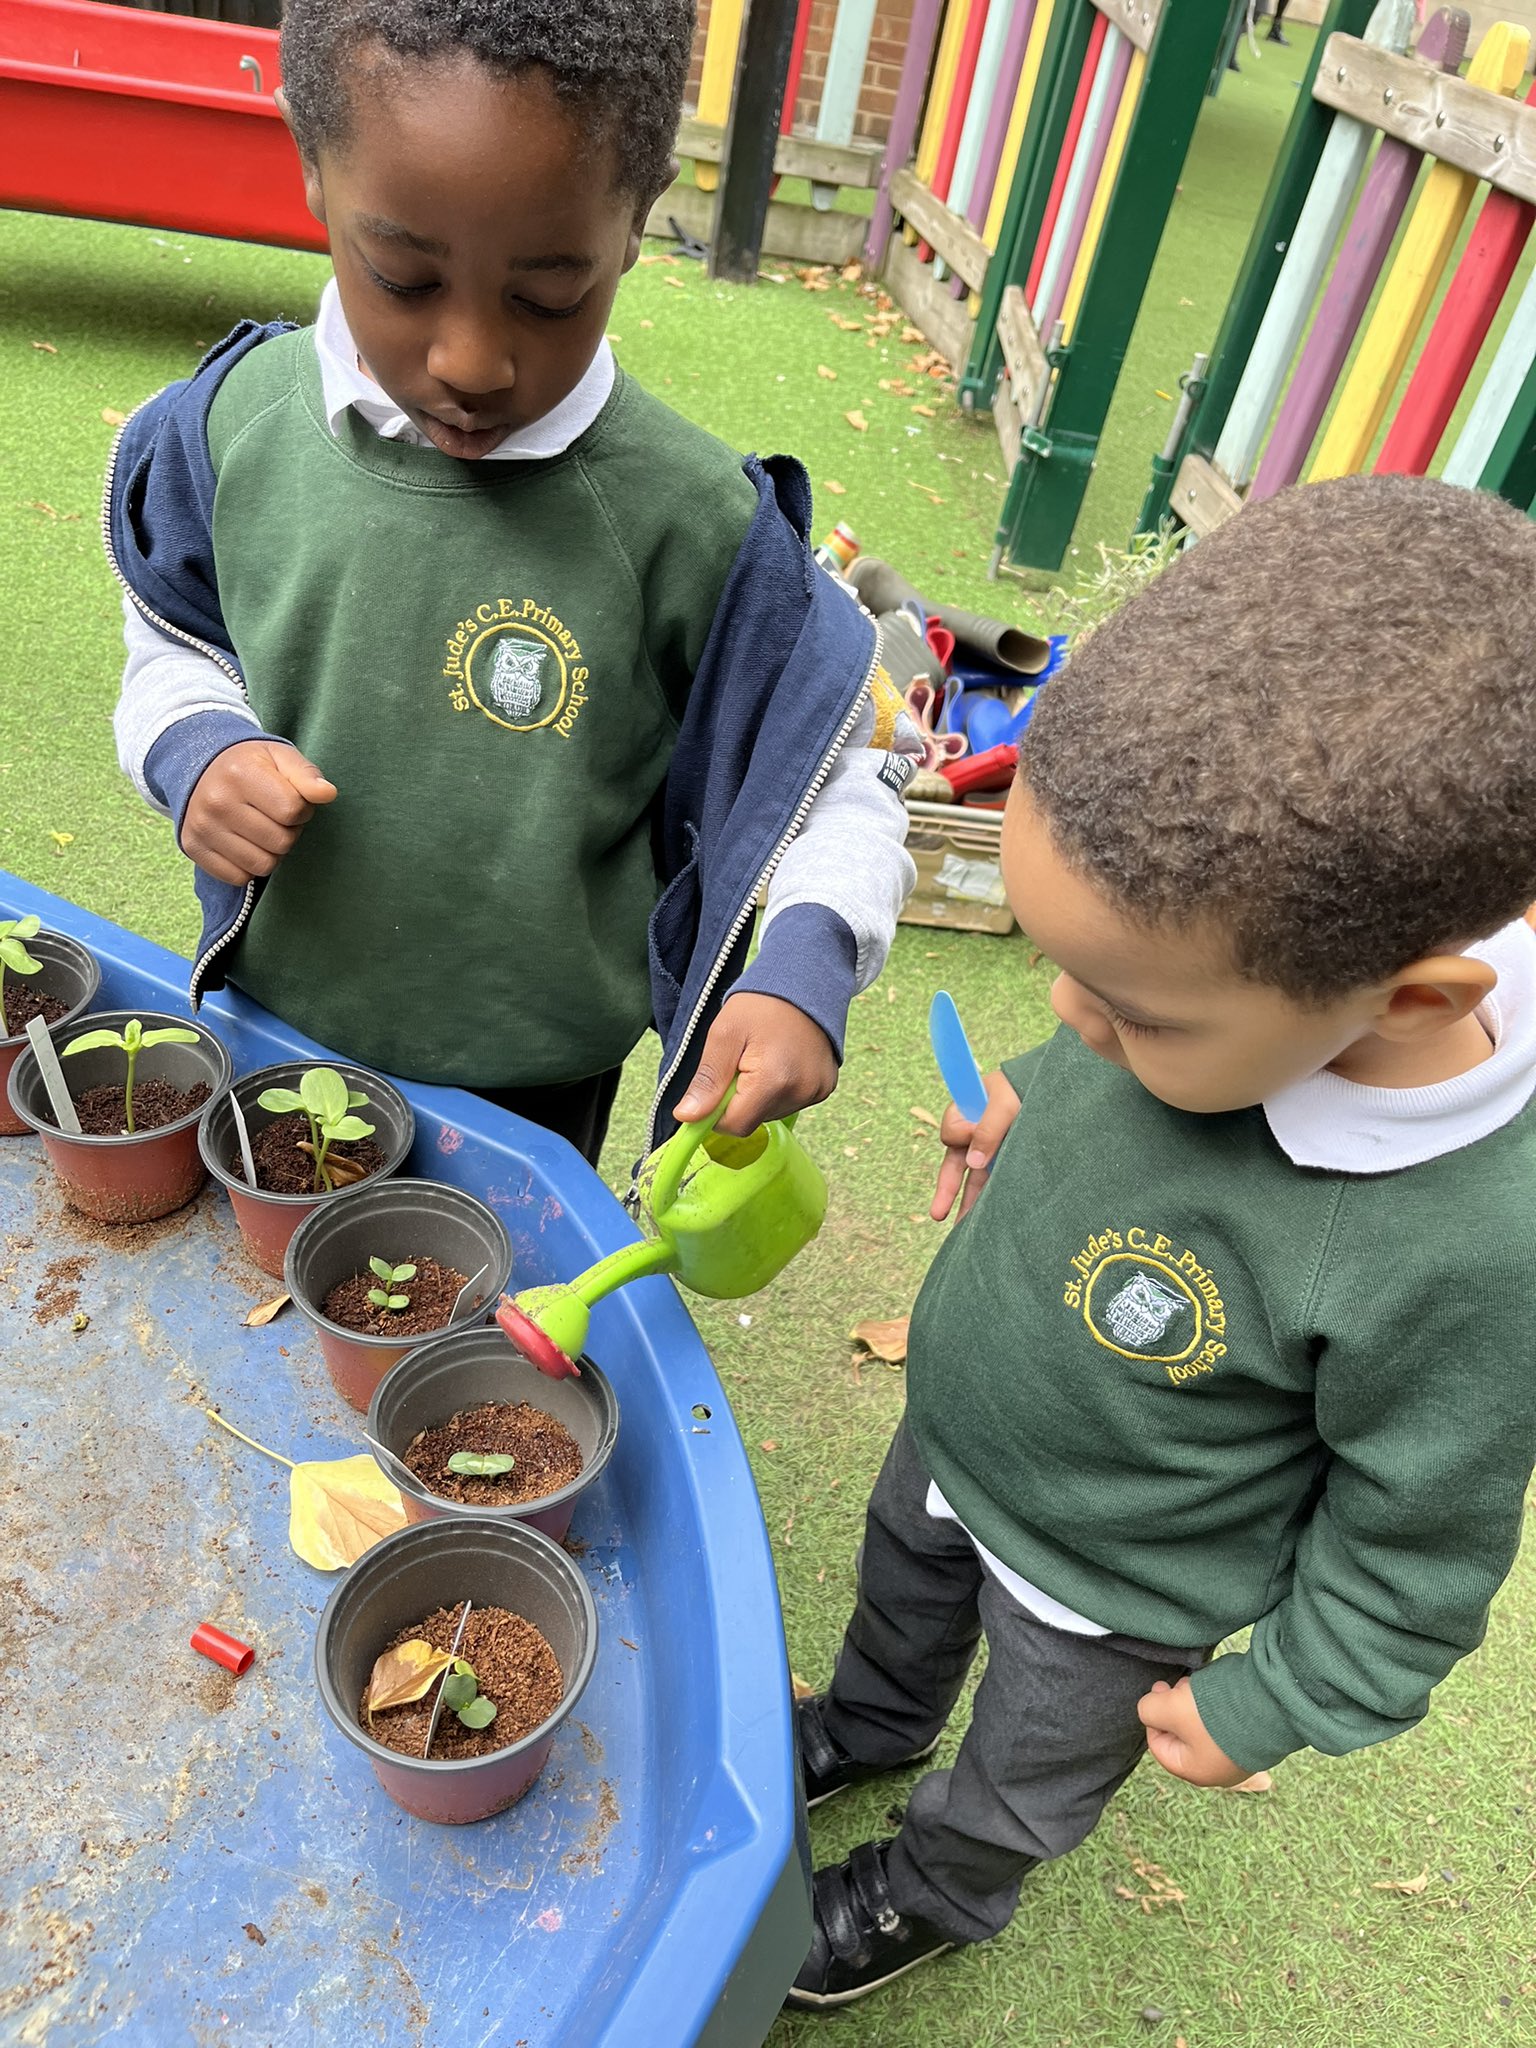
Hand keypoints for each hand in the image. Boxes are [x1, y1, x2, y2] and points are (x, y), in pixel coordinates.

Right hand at [181, 741, 336, 886]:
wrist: (200, 767)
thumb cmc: (250, 765)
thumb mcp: (280, 757)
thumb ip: (306, 774)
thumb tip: (328, 793)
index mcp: (240, 773)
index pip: (292, 811)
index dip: (302, 810)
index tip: (293, 802)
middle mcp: (217, 801)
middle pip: (281, 842)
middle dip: (289, 832)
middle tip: (276, 817)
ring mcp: (202, 827)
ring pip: (263, 865)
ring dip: (272, 852)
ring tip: (262, 830)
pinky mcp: (194, 848)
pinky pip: (239, 877)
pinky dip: (249, 866)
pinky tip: (245, 843)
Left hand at [674, 992, 837, 1135]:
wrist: (804, 981)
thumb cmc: (761, 1004)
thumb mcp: (724, 1035)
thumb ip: (707, 1080)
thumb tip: (687, 1117)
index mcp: (774, 1080)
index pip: (735, 1125)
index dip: (717, 1112)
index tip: (715, 1085)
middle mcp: (801, 1092)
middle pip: (754, 1120)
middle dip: (739, 1099)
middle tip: (741, 1062)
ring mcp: (817, 1091)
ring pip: (771, 1113)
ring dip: (758, 1095)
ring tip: (762, 1059)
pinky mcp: (825, 1088)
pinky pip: (791, 1103)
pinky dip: (778, 1090)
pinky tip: (780, 1063)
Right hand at [930, 1070, 1021, 1220]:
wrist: (1058, 1087)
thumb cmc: (1025, 1089)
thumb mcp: (1005, 1104)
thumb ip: (987, 1130)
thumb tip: (973, 1162)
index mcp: (968, 1113)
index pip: (952, 1131)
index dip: (957, 1137)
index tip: (967, 1139)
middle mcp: (976, 1134)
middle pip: (956, 1164)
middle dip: (946, 1191)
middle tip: (937, 1214)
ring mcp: (993, 1149)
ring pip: (975, 1179)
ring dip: (969, 1203)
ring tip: (964, 1230)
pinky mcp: (1010, 1160)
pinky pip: (995, 1181)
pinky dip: (989, 1198)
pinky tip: (986, 1217)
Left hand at [1137, 1677, 1246, 1786]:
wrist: (1271, 1705)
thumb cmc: (1214, 1714)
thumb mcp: (1169, 1708)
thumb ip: (1148, 1710)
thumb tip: (1149, 1708)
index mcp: (1197, 1772)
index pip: (1159, 1745)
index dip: (1154, 1716)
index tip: (1160, 1690)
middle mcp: (1220, 1772)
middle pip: (1183, 1736)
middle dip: (1177, 1708)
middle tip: (1181, 1686)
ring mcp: (1241, 1758)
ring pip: (1205, 1728)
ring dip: (1197, 1705)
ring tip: (1202, 1686)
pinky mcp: (1256, 1740)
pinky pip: (1228, 1725)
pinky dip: (1220, 1708)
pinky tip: (1222, 1692)